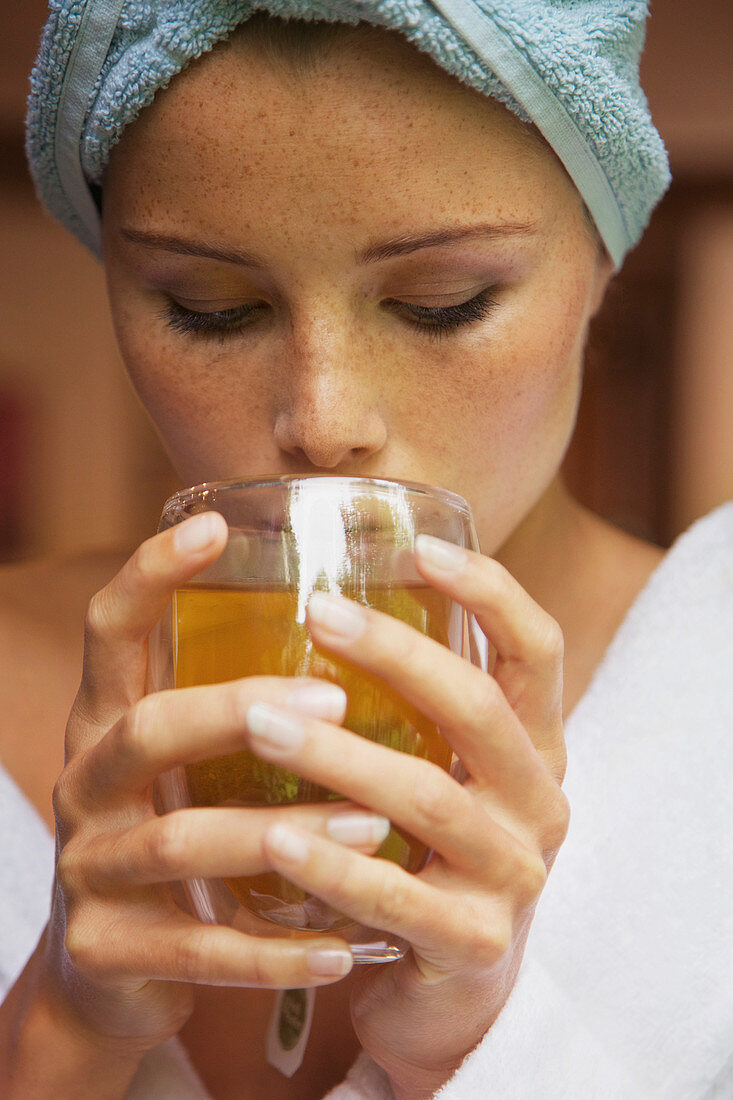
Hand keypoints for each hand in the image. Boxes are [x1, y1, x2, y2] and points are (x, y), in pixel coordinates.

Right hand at [41, 514, 378, 1056]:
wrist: (108, 973)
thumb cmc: (176, 833)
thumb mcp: (189, 766)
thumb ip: (240, 711)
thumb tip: (363, 633)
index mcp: (107, 723)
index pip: (110, 632)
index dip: (149, 576)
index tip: (212, 526)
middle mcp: (86, 783)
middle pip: (148, 727)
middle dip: (238, 711)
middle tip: (335, 706)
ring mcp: (88, 869)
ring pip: (179, 839)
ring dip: (282, 834)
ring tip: (374, 829)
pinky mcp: (106, 950)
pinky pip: (196, 951)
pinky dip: (274, 951)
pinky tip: (343, 947)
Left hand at [249, 536, 568, 1097]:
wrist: (449, 991)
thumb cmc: (426, 854)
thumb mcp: (440, 771)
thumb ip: (409, 708)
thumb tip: (317, 596)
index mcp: (535, 748)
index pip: (538, 650)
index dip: (491, 592)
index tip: (420, 546)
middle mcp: (539, 803)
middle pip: (479, 708)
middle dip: (397, 654)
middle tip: (318, 612)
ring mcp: (513, 877)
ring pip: (429, 798)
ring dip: (340, 754)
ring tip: (259, 721)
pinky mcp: (472, 944)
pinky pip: (396, 897)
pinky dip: (332, 863)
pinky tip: (274, 836)